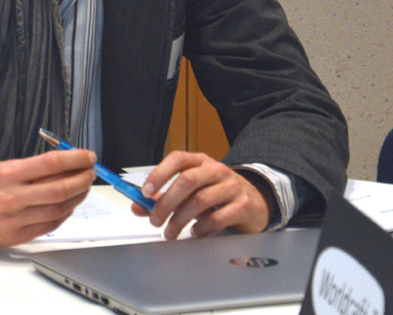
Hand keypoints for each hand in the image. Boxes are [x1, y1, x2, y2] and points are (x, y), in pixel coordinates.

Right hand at [0, 150, 95, 246]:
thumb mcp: (0, 168)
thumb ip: (31, 168)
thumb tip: (65, 165)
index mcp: (6, 174)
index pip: (50, 163)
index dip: (74, 159)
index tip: (87, 156)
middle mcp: (11, 197)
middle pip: (60, 188)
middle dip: (82, 179)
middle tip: (90, 172)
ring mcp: (15, 219)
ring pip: (59, 209)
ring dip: (77, 196)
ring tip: (83, 187)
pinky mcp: (17, 236)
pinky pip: (50, 225)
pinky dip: (65, 214)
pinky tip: (69, 205)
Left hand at [134, 151, 268, 238]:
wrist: (255, 201)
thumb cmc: (216, 194)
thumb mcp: (190, 191)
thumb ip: (162, 197)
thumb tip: (137, 206)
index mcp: (200, 161)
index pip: (177, 159)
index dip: (159, 174)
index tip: (145, 192)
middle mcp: (216, 169)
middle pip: (186, 181)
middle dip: (166, 203)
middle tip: (155, 221)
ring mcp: (232, 186)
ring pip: (200, 200)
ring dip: (180, 220)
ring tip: (170, 232)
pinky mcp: (243, 205)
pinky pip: (217, 217)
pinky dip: (201, 228)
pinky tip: (195, 232)